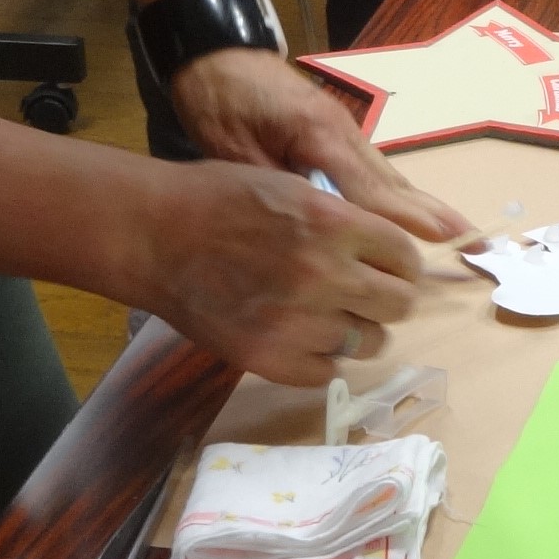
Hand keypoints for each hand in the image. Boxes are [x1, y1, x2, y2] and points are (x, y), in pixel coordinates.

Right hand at [129, 157, 431, 387]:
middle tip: (367, 295)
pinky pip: (327, 372)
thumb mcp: (292, 186)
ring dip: (358, 331)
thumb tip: (386, 248)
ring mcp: (297, 321)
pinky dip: (321, 358)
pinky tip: (303, 337)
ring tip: (331, 317)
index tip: (390, 268)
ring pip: (370, 343)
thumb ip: (342, 219)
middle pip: (398, 305)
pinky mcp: (269, 357)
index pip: (405, 257)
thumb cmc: (217, 199)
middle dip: (388, 299)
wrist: (153, 235)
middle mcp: (324, 274)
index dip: (400, 263)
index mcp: (333, 223)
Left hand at [166, 48, 471, 243]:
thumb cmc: (218, 100)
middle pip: (392, 180)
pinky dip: (395, 194)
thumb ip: (274, 189)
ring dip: (420, 204)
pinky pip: (372, 169)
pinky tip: (410, 213)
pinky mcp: (334, 130)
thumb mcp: (232, 151)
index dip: (404, 219)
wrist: (214, 51)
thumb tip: (313, 228)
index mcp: (318, 134)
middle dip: (430, 213)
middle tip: (471, 239)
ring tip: (455, 231)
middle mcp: (343, 130)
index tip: (442, 240)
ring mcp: (343, 128)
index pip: (368, 189)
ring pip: (387, 174)